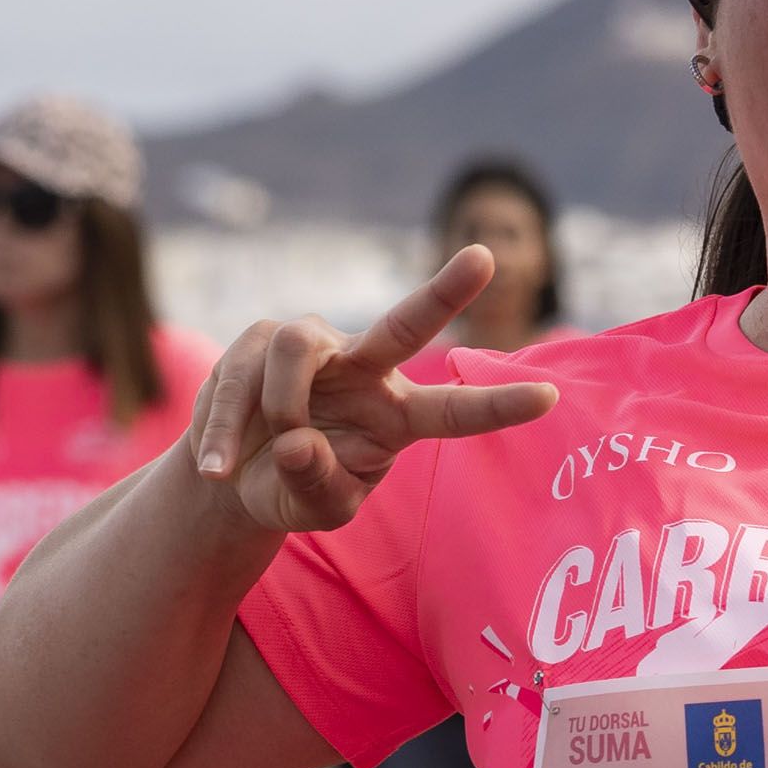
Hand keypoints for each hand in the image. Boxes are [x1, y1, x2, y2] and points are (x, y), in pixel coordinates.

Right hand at [191, 246, 561, 532]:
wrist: (231, 476)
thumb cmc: (292, 489)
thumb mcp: (314, 510)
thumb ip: (317, 485)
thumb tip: (298, 441)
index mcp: (398, 416)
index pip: (453, 411)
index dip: (498, 405)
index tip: (549, 398)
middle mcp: (366, 370)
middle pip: (406, 325)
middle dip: (445, 291)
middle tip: (486, 256)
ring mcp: (316, 349)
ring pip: (295, 348)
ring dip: (274, 409)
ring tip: (255, 458)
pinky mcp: (262, 339)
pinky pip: (242, 374)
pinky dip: (224, 429)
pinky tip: (217, 468)